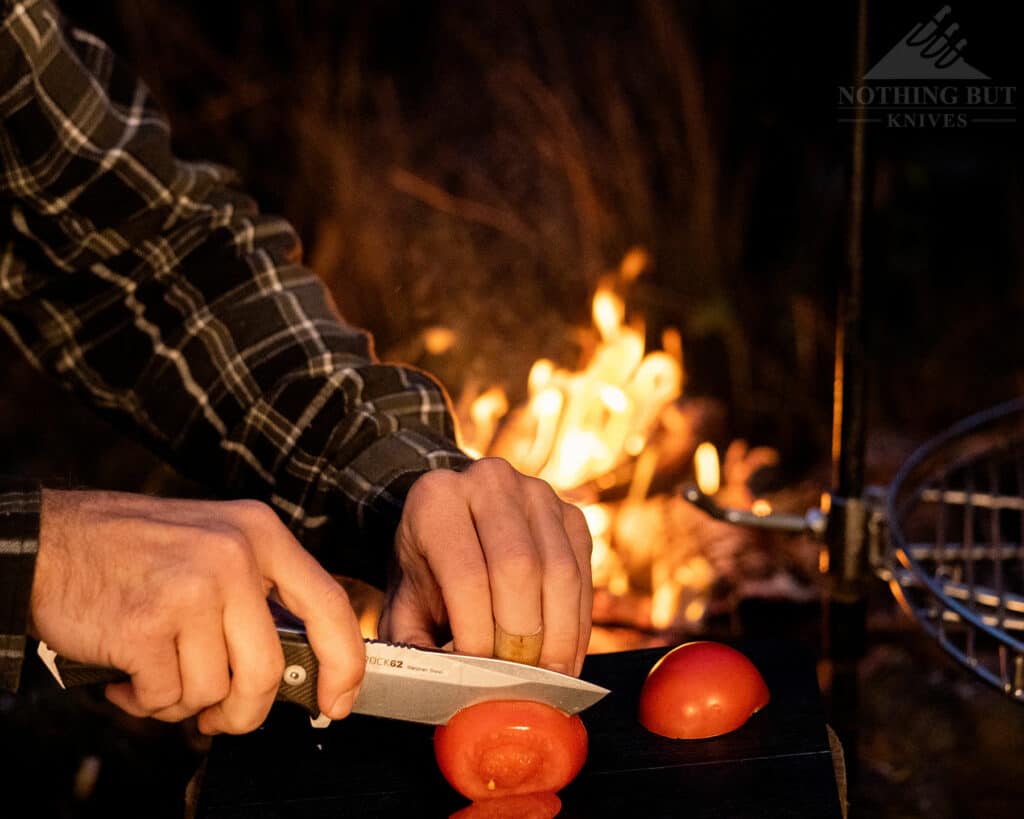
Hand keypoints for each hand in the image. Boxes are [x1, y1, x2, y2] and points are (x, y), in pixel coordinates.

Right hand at [29, 490, 364, 733]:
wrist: (47, 542)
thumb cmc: (133, 551)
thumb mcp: (214, 543)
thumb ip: (257, 595)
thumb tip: (297, 669)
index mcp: (260, 533)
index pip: (328, 605)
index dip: (343, 663)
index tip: (338, 700)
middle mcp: (234, 555)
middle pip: (268, 669)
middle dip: (244, 711)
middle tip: (218, 717)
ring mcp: (192, 588)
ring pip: (215, 689)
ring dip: (183, 700)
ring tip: (155, 671)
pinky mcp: (147, 624)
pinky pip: (167, 697)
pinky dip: (145, 700)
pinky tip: (128, 673)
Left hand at [378, 459, 592, 674]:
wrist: (452, 526)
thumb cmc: (426, 575)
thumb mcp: (403, 607)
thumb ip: (414, 650)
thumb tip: (445, 691)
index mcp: (436, 499)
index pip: (466, 574)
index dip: (477, 634)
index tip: (480, 678)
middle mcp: (489, 482)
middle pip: (519, 568)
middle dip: (522, 638)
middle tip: (517, 684)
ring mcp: (536, 493)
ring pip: (561, 572)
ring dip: (558, 636)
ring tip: (545, 679)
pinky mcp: (570, 514)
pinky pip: (584, 574)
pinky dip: (578, 625)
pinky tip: (564, 658)